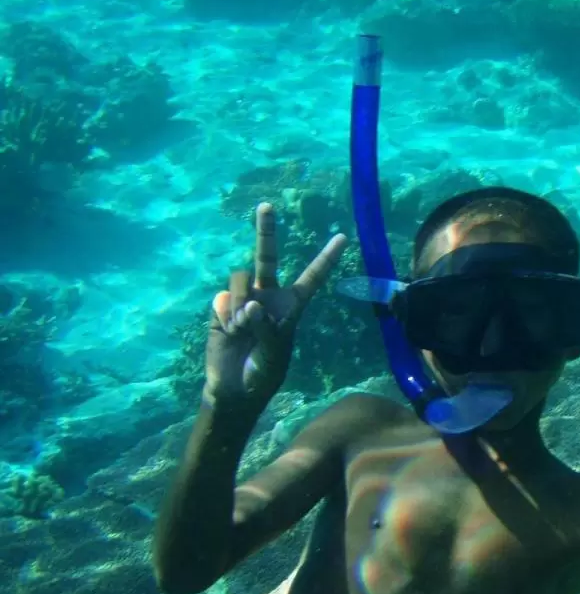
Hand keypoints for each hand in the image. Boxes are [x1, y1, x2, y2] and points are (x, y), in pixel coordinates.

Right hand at [203, 202, 347, 407]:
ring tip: (242, 329)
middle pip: (268, 256)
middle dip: (266, 231)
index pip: (312, 277)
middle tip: (267, 206)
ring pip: (240, 280)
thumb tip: (252, 304)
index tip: (343, 236)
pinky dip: (226, 315)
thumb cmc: (263, 372)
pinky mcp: (222, 306)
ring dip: (240, 304)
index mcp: (292, 305)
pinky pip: (223, 298)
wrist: (234, 388)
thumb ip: (267, 328)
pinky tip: (228, 331)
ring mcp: (244, 298)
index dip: (326, 258)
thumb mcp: (274, 354)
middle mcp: (268, 295)